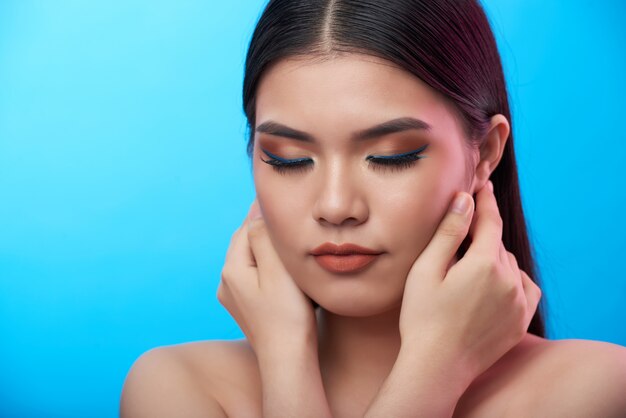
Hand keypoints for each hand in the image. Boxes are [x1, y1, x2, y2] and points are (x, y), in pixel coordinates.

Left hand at [217, 198, 317, 355]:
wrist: (288, 360)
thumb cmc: (287, 316)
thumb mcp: (277, 269)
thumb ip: (264, 237)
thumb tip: (257, 212)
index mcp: (231, 270)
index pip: (245, 228)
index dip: (260, 212)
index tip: (275, 196)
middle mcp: (227, 283)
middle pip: (245, 244)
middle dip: (262, 229)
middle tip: (282, 213)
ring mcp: (235, 298)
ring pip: (251, 261)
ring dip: (265, 248)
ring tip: (284, 237)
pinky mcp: (247, 310)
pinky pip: (256, 277)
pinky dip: (268, 267)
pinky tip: (282, 268)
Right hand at [398, 180, 541, 380]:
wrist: (437, 366)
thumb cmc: (423, 317)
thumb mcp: (426, 270)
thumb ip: (448, 232)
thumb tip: (465, 199)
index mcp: (484, 263)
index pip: (490, 220)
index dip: (485, 200)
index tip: (482, 184)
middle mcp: (509, 279)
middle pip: (496, 243)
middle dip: (481, 233)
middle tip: (460, 235)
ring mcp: (519, 302)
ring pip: (509, 264)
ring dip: (493, 257)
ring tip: (468, 268)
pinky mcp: (521, 320)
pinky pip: (524, 287)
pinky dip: (511, 278)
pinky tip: (494, 282)